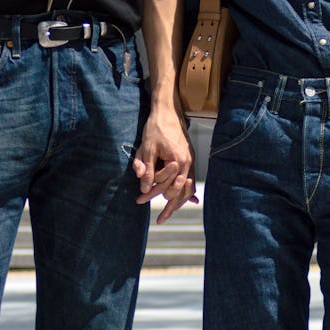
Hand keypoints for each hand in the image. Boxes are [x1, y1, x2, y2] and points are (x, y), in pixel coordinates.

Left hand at [133, 108, 196, 223]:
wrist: (168, 112)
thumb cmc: (156, 128)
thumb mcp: (146, 149)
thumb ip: (146, 169)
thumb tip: (144, 187)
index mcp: (178, 161)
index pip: (164, 185)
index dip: (150, 193)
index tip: (138, 199)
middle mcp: (188, 163)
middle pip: (178, 192)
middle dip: (167, 205)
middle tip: (158, 217)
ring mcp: (191, 161)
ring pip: (187, 189)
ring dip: (178, 202)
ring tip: (169, 214)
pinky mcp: (190, 159)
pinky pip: (190, 181)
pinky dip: (188, 192)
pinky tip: (190, 201)